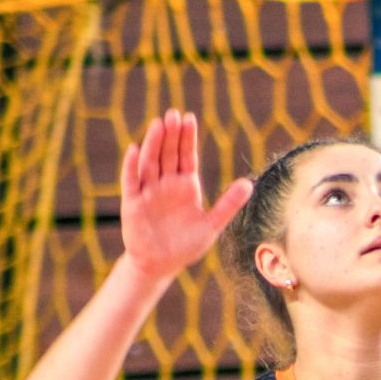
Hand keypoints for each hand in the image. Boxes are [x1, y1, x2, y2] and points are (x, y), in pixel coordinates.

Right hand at [119, 109, 252, 278]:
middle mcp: (166, 184)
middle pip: (168, 154)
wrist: (161, 265)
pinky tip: (134, 149)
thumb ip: (228, 204)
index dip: (187, 138)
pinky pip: (131, 181)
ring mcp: (148, 192)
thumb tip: (249, 183)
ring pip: (150, 162)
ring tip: (159, 124)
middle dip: (171, 135)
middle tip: (174, 114)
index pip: (186, 156)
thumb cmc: (185, 245)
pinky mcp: (133, 203)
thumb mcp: (211, 225)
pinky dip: (131, 166)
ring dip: (153, 144)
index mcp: (186, 186)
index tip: (189, 118)